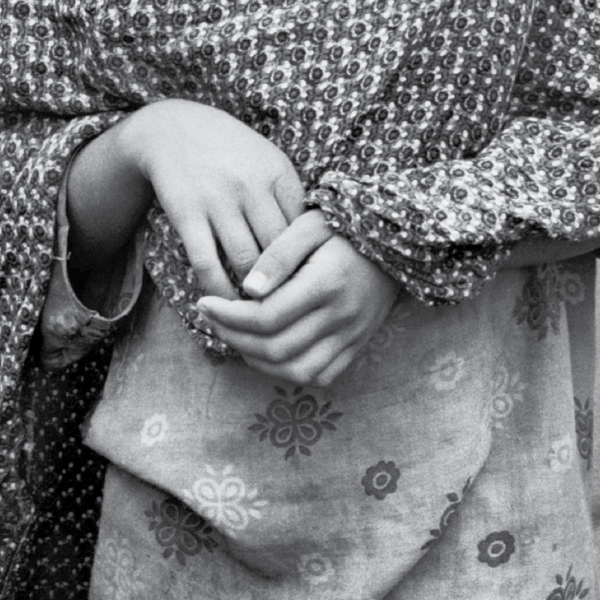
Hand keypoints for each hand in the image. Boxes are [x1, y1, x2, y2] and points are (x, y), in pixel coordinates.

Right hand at [70, 98, 305, 300]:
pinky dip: (217, 290)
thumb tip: (313, 246)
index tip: (310, 285)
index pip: (303, 230)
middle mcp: (251, 185)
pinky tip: (223, 302)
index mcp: (278, 172)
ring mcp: (218, 199)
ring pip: (245, 262)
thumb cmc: (230, 152)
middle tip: (288, 310)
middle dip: (284, 284)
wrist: (171, 128)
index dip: (307, 262)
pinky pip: (207, 263)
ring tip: (258, 314)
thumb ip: (289, 199)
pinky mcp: (187, 213)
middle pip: (278, 250)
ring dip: (252, 294)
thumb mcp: (267, 161)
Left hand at [198, 213, 399, 386]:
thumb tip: (249, 289)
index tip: (204, 303)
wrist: (394, 241)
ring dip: (259, 362)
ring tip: (236, 339)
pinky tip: (269, 352)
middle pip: (277, 347)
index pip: (267, 317)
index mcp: (327, 284)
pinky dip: (289, 372)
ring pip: (297, 370)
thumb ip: (279, 254)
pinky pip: (321, 375)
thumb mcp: (310, 224)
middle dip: (235, 338)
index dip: (228, 316)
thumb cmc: (344, 227)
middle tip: (213, 320)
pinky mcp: (358, 345)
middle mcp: (342, 316)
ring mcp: (353, 335)